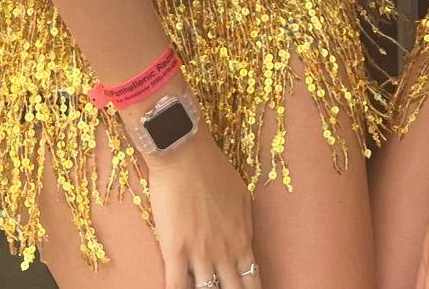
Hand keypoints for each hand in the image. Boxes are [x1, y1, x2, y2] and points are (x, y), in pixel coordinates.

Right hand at [143, 128, 259, 288]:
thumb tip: (245, 243)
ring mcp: (200, 254)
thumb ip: (245, 225)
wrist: (185, 152)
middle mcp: (224, 253)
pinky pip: (176, 287)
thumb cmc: (213, 168)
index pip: (252, 282)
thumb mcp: (242, 195)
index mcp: (242, 240)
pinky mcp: (175, 250)